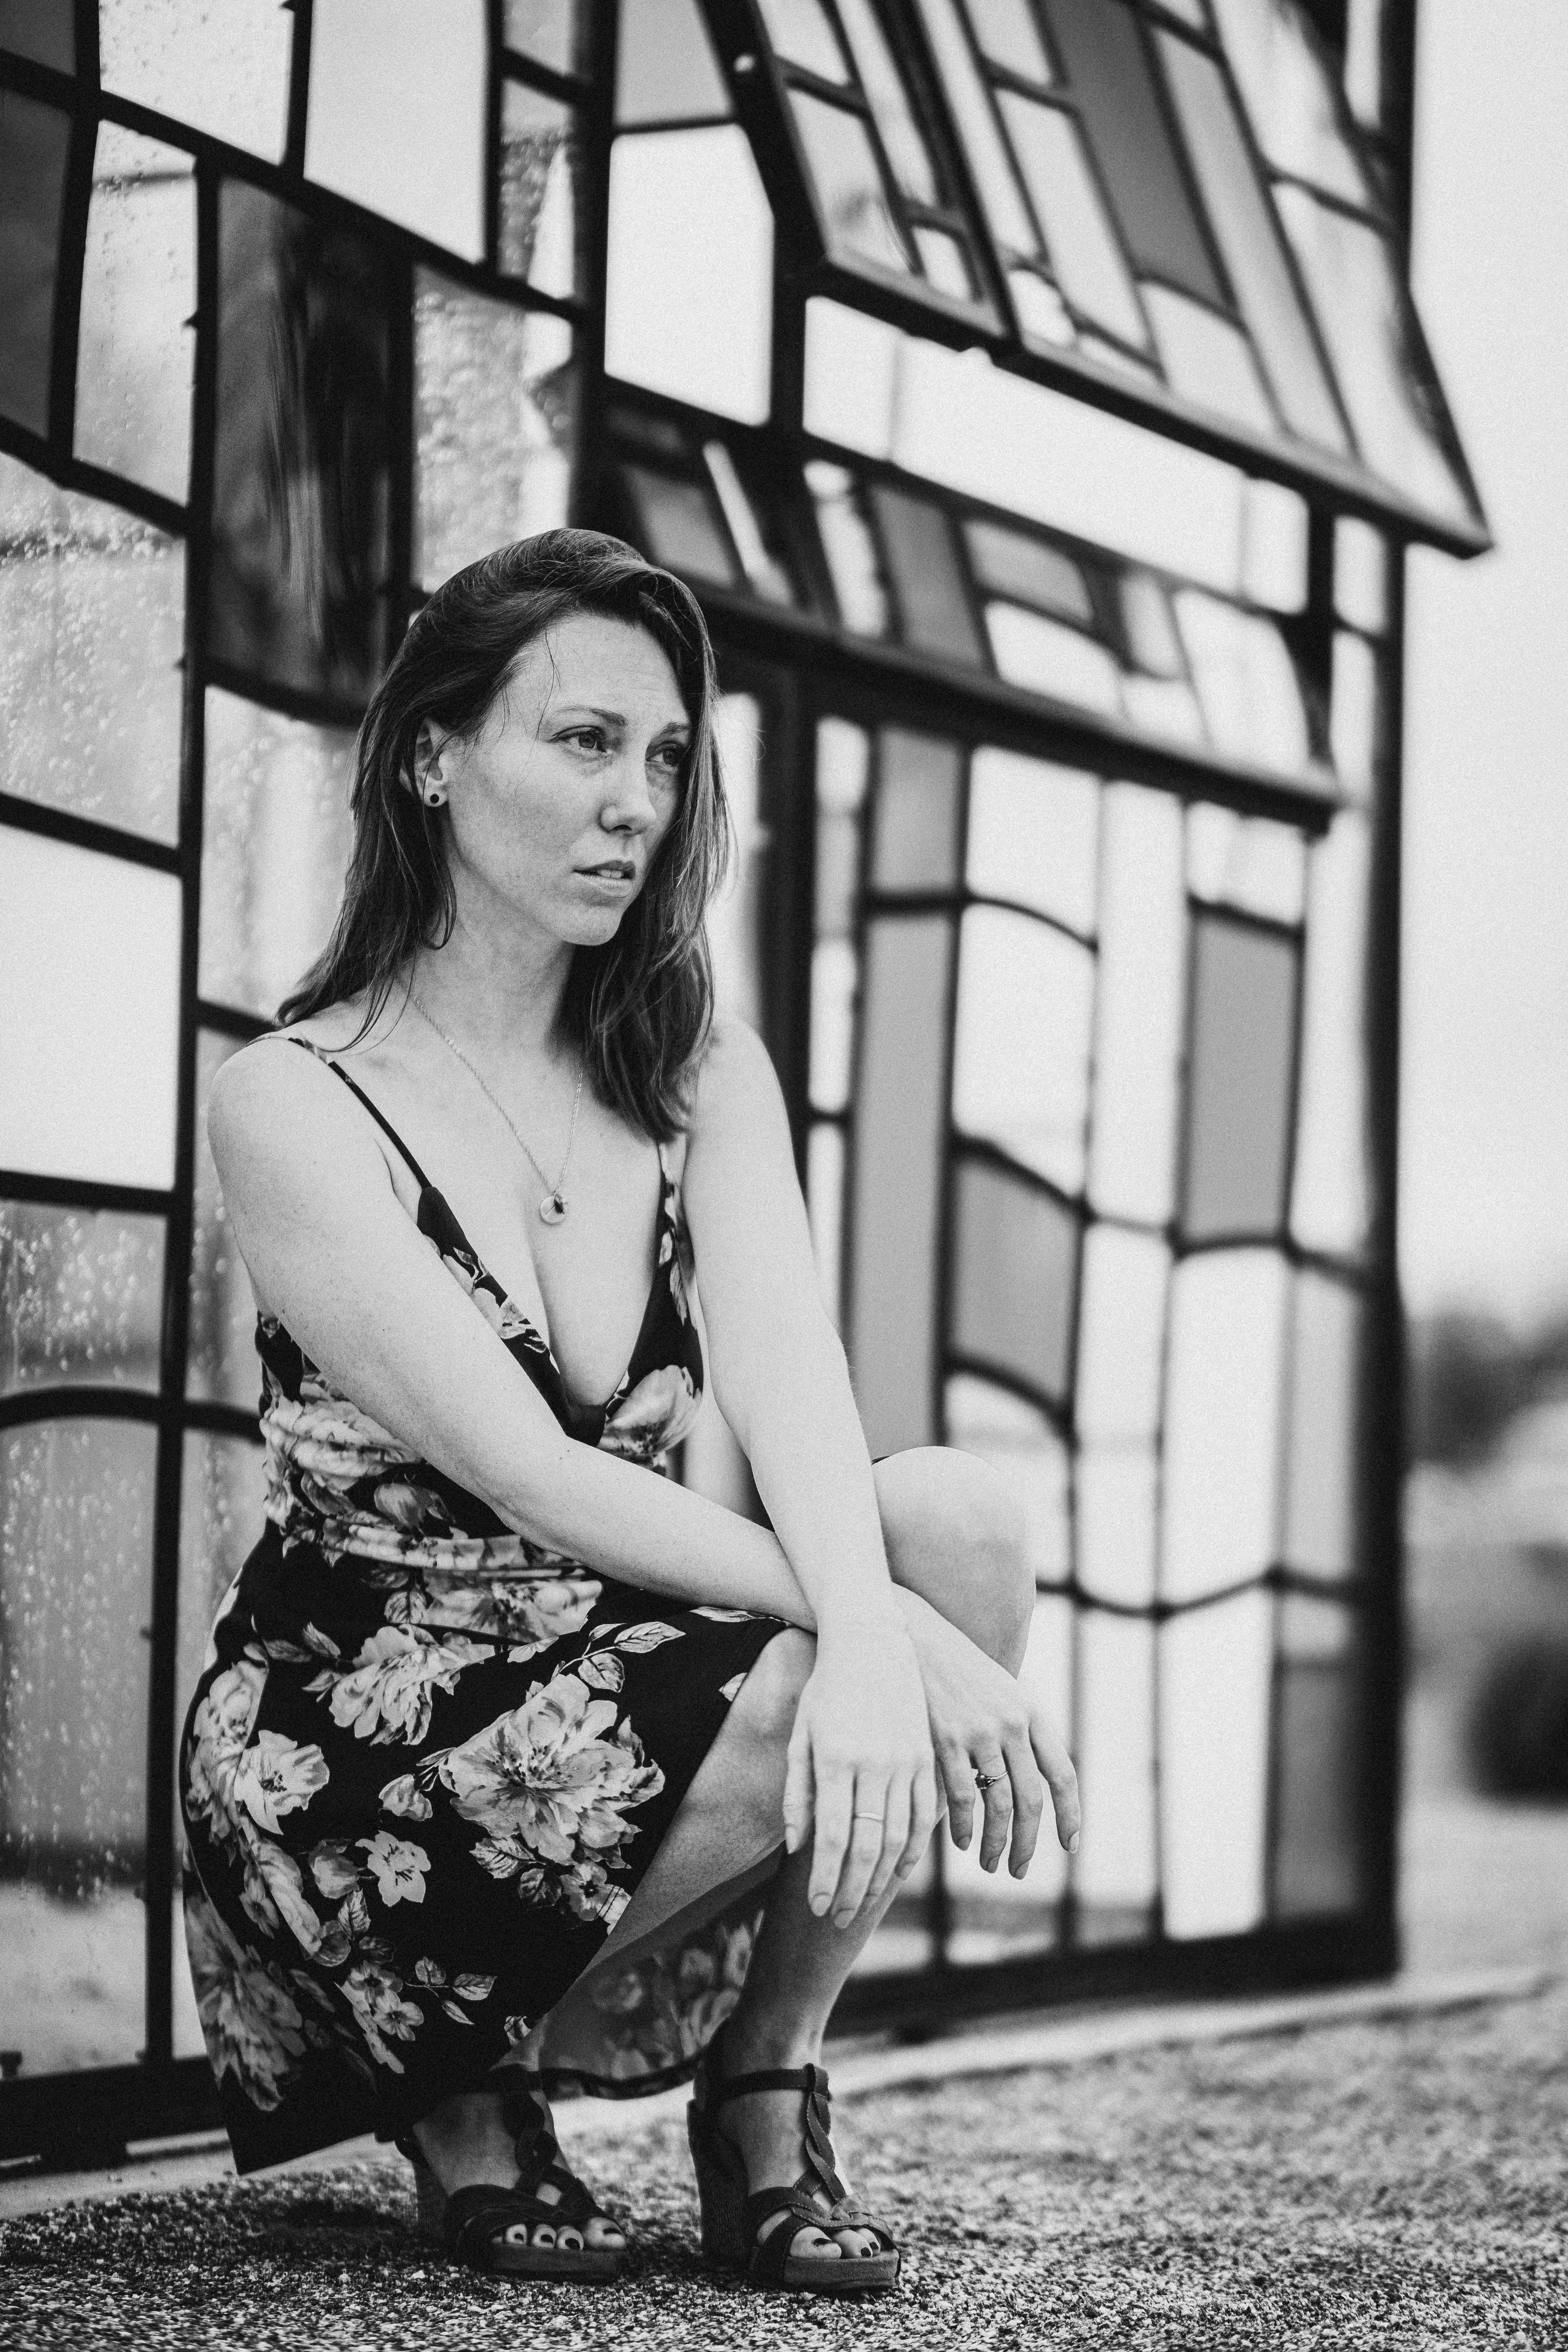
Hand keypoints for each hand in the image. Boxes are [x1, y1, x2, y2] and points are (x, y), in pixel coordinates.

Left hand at [782, 1608, 938, 1929]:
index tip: (816, 1907)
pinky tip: (898, 1871)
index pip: (832, 1836)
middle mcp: (875, 1764)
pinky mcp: (927, 1757)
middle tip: (836, 1919)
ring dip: (880, 1879)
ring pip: (898, 1837)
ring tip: (860, 1905)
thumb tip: (799, 1847)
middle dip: (851, 1889)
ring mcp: (907, 1761)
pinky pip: (926, 1815)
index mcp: (837, 1759)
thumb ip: (798, 1792)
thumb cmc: (827, 1688)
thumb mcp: (801, 1734)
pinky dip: (914, 1849)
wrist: (873, 1640)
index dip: (825, 1878)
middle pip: (867, 1845)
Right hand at [896, 1590, 1079, 1876]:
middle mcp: (1012, 1723)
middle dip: (1028, 1843)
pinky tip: (960, 1840)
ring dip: (997, 1842)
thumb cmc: (960, 1671)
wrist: (917, 1638)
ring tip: (991, 1863)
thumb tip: (1033, 1781)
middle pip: (1032, 1799)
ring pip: (998, 1803)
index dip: (1070, 1814)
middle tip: (1018, 1870)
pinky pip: (961, 1796)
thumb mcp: (1003, 1693)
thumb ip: (1021, 1732)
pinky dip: (963, 1826)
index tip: (1069, 1845)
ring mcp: (979, 1730)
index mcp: (1033, 1714)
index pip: (1063, 1774)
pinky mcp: (945, 1737)